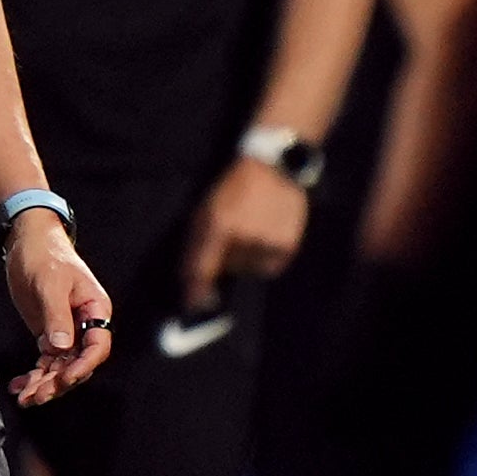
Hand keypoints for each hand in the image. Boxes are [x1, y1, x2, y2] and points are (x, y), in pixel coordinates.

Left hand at [2, 210, 114, 405]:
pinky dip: (33, 375)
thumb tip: (61, 348)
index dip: (83, 366)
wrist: (29, 242)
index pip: (97, 346)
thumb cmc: (45, 255)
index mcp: (96, 311)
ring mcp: (67, 331)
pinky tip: (18, 386)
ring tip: (24, 398)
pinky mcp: (49, 333)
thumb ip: (57, 316)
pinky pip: (45, 361)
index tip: (64, 378)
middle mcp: (85, 325)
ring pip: (60, 367)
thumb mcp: (50, 284)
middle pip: (78, 363)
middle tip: (37, 396)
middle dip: (58, 382)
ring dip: (44, 384)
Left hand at [182, 156, 308, 306]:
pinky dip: (265, 258)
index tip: (193, 308)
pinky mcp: (286, 247)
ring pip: (249, 269)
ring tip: (254, 231)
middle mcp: (243, 236)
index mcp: (218, 224)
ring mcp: (267, 242)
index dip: (196, 292)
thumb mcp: (206, 210)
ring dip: (247, 258)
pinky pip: (269, 268)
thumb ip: (196, 247)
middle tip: (235, 234)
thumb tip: (190, 284)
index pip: (203, 268)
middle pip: (228, 269)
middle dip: (226, 259)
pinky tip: (267, 235)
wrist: (273, 168)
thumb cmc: (233, 189)